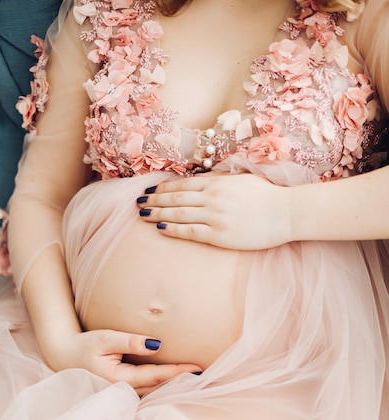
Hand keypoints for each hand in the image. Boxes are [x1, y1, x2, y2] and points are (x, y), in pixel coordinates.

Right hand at [47, 329, 201, 396]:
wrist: (63, 357)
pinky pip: (148, 392)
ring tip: (199, 382)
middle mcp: (122, 392)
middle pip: (159, 389)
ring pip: (155, 394)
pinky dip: (164, 388)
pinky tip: (178, 385)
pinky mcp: (123, 393)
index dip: (177, 373)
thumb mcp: (104, 339)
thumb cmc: (83, 346)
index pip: (155, 376)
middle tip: (209, 378)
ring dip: (175, 389)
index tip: (198, 369)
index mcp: (118, 380)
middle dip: (182, 385)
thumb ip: (129, 342)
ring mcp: (122, 396)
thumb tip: (156, 344)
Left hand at [137, 172, 291, 249]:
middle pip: (175, 199)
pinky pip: (190, 231)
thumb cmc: (268, 196)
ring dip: (158, 214)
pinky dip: (173, 229)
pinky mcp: (220, 234)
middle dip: (155, 200)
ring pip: (178, 214)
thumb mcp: (242, 179)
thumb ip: (222, 180)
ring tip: (144, 215)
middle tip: (139, 202)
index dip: (163, 188)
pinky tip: (161, 228)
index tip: (150, 190)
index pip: (182, 185)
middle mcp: (212, 197)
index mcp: (217, 182)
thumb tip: (205, 180)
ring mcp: (215, 216)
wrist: (286, 213)